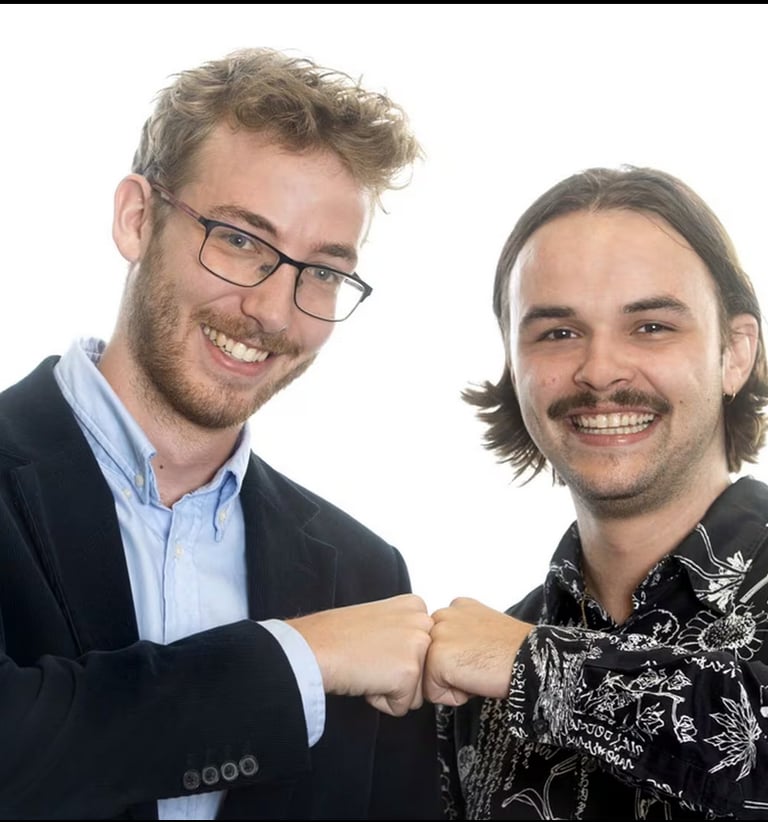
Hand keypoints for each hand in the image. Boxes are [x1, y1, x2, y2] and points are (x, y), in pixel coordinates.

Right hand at [287, 593, 432, 716]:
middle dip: (398, 672)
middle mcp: (422, 622)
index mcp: (415, 606)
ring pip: (416, 690)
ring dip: (391, 687)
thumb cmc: (337, 636)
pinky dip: (382, 701)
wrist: (315, 647)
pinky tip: (367, 678)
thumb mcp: (380, 619)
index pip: (423, 647)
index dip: (396, 654)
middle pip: (424, 669)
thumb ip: (403, 630)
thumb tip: (413, 650)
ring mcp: (418, 647)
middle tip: (372, 658)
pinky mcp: (409, 673)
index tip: (377, 646)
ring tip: (368, 665)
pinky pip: (401, 706)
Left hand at [424, 597, 532, 705]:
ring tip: (477, 672)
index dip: (459, 659)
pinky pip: (432, 691)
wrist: (531, 659)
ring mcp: (437, 634)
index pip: (439, 643)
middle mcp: (443, 615)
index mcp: (456, 607)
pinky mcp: (436, 656)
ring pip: (429, 674)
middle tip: (479, 666)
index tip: (480, 656)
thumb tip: (451, 655)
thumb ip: (462, 634)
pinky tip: (475, 680)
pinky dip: (454, 696)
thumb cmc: (515, 651)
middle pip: (430, 658)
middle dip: (449, 670)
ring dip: (451, 683)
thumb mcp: (485, 630)